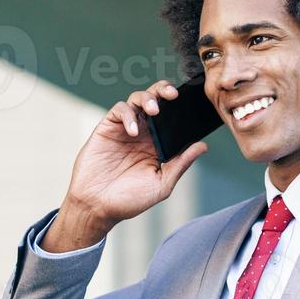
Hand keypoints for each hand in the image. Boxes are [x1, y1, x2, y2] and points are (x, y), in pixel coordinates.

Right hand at [60, 80, 209, 234]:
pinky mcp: (107, 128)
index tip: (192, 103)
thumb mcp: (161, 185)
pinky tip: (132, 131)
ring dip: (147, 98)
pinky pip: (119, 111)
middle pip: (156, 100)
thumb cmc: (128, 201)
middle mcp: (142, 133)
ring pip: (137, 99)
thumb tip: (202, 146)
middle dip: (164, 90)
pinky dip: (127, 115)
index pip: (172, 118)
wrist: (97, 207)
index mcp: (157, 144)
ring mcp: (124, 129)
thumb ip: (180, 164)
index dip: (181, 107)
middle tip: (173, 94)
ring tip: (154, 110)